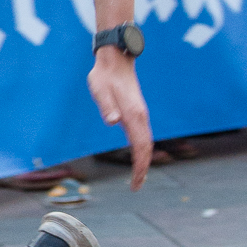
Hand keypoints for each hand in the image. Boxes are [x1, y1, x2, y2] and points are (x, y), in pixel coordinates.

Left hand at [88, 49, 152, 189]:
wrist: (114, 60)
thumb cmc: (104, 76)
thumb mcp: (100, 90)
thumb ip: (106, 106)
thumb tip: (113, 121)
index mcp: (133, 114)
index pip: (140, 146)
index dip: (139, 166)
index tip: (135, 182)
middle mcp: (141, 116)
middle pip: (146, 147)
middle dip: (143, 168)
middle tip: (136, 186)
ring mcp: (140, 114)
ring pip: (147, 142)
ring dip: (144, 160)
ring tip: (138, 177)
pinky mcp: (137, 112)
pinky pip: (143, 135)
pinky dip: (142, 149)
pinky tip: (137, 157)